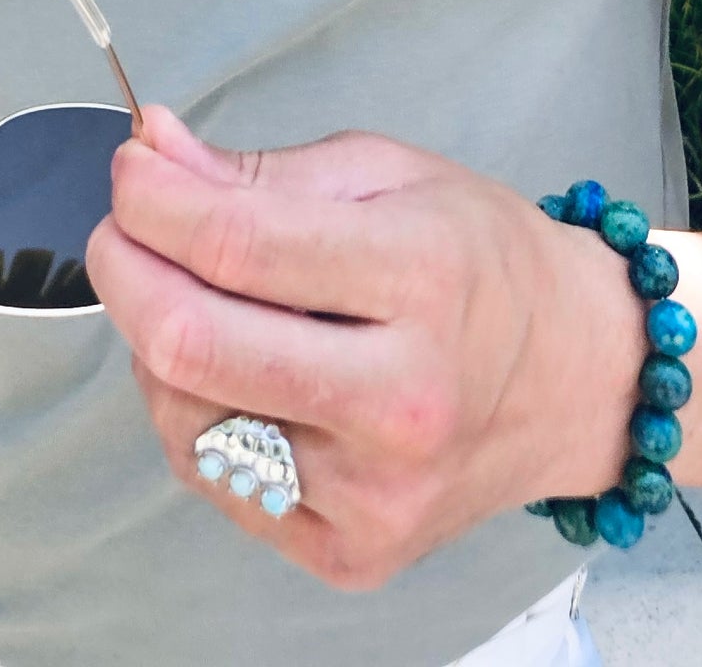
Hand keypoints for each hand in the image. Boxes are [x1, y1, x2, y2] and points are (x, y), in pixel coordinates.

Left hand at [86, 105, 640, 590]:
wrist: (581, 377)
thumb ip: (256, 171)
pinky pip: (213, 476)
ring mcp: (376, 493)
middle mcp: (402, 400)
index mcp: (422, 279)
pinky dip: (193, 411)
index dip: (152, 201)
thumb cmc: (481, 257)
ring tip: (194, 300)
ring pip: (184, 417)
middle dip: (123, 270)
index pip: (237, 245)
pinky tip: (231, 370)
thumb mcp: (385, 174)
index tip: (128, 167)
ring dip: (154, 343)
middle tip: (120, 230)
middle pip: (191, 344)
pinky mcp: (352, 552)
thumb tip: (147, 149)